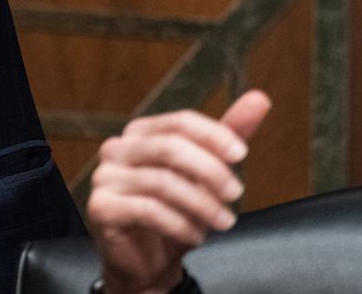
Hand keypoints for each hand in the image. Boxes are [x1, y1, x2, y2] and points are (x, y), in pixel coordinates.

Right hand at [86, 91, 272, 293]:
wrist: (145, 262)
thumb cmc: (176, 213)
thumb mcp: (207, 175)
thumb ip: (229, 137)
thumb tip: (260, 99)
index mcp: (140, 133)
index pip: (178, 122)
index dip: (212, 134)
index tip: (241, 154)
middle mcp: (117, 149)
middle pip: (169, 147)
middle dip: (210, 171)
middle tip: (236, 193)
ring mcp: (105, 177)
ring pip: (162, 182)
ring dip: (201, 204)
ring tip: (223, 222)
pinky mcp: (101, 207)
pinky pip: (148, 210)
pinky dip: (180, 225)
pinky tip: (197, 235)